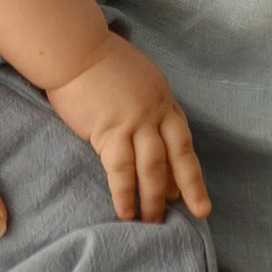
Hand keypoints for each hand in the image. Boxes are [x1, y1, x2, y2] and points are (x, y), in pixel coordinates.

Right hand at [46, 35, 210, 224]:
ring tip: (154, 223)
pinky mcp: (110, 132)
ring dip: (155, 198)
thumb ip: (144, 101)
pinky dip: (125, 194)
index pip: (182, 139)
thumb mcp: (136, 76)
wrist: (74, 48)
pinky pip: (121, 171)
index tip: (190, 192)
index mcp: (162, 97)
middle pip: (178, 155)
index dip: (187, 168)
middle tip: (198, 213)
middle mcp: (155, 111)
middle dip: (190, 186)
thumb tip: (144, 128)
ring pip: (153, 168)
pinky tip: (126, 213)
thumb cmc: (97, 60)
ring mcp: (135, 122)